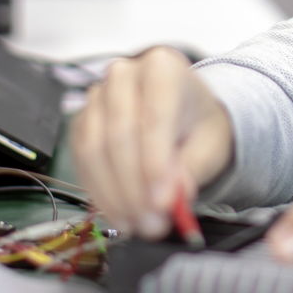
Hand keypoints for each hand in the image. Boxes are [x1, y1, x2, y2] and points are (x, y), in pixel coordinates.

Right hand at [70, 47, 233, 239]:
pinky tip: (119, 213)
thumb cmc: (198, 124)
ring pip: (95, 150)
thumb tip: (173, 196)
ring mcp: (97, 97)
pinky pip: (82, 160)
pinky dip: (99, 192)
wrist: (183, 114)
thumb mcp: (211, 145)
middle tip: (152, 223)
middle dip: (134, 187)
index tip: (163, 203)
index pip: (153, 117)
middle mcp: (123, 75)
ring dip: (114, 195)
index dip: (156, 164)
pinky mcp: (81, 123)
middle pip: (119, 134)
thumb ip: (193, 168)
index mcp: (162, 67)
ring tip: (138, 224)